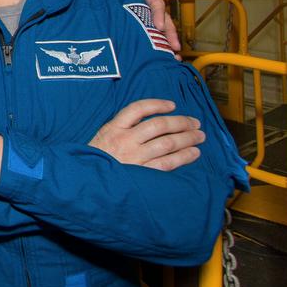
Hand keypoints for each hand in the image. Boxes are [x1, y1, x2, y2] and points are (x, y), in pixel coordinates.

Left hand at [87, 0, 180, 53]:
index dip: (157, 12)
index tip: (159, 26)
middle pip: (161, 14)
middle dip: (169, 31)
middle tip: (174, 47)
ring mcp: (139, 8)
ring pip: (156, 24)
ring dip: (164, 39)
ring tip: (172, 55)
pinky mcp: (132, 17)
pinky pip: (144, 28)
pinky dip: (152, 40)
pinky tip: (157, 53)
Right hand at [88, 99, 203, 170]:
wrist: (86, 182)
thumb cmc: (96, 159)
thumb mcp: (102, 136)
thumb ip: (122, 127)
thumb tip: (150, 119)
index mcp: (113, 128)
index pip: (138, 109)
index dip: (158, 104)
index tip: (172, 105)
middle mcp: (125, 140)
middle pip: (158, 125)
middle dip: (181, 122)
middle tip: (195, 123)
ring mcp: (134, 157)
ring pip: (167, 143)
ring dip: (187, 138)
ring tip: (200, 136)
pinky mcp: (142, 174)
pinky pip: (168, 163)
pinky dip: (184, 156)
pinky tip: (194, 153)